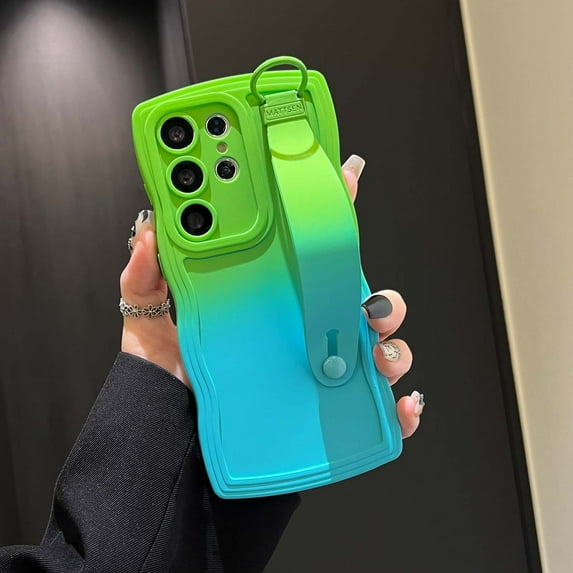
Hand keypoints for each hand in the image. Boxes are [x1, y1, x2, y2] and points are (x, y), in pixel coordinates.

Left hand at [120, 155, 422, 435]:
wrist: (172, 439)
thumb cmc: (169, 378)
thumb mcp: (151, 321)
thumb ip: (147, 278)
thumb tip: (152, 232)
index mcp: (272, 302)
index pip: (313, 255)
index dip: (335, 218)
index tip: (347, 185)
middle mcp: (302, 333)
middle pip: (359, 304)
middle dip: (381, 299)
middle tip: (369, 303)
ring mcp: (317, 373)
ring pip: (378, 352)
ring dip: (393, 349)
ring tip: (378, 355)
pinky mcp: (325, 414)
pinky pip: (374, 411)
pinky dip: (398, 411)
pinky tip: (398, 406)